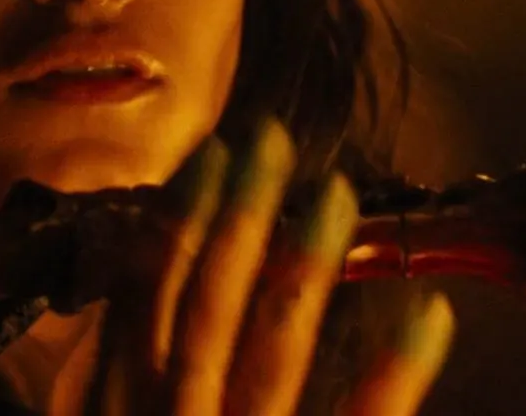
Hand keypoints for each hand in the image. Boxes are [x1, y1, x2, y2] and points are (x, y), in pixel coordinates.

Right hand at [68, 120, 454, 415]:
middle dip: (239, 215)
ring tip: (336, 193)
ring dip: (304, 266)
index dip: (174, 218)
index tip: (206, 152)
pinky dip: (395, 369)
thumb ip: (96, 388)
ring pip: (271, 351)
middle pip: (207, 306)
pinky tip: (429, 312)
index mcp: (120, 404)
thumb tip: (100, 327)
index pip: (141, 296)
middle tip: (270, 136)